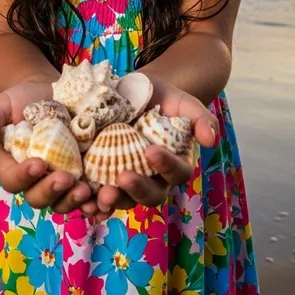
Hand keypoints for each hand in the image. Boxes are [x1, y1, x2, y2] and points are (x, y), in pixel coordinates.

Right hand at [0, 79, 100, 215]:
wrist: (51, 91)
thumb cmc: (22, 99)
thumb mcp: (1, 104)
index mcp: (13, 166)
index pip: (13, 181)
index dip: (24, 177)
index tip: (38, 163)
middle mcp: (36, 179)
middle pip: (39, 198)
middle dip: (52, 191)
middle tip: (66, 178)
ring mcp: (61, 178)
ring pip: (63, 202)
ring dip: (74, 201)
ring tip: (87, 191)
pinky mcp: (83, 174)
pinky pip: (88, 195)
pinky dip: (95, 201)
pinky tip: (105, 196)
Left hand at [84, 77, 218, 220]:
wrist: (129, 91)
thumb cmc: (160, 97)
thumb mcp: (181, 101)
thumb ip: (200, 118)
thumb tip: (210, 141)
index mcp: (175, 163)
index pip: (177, 172)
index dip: (166, 165)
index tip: (150, 151)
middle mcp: (154, 178)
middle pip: (151, 195)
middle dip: (137, 189)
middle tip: (122, 176)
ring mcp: (129, 180)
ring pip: (125, 200)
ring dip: (114, 201)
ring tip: (101, 195)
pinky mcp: (105, 178)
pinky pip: (101, 198)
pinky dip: (93, 203)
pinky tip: (84, 201)